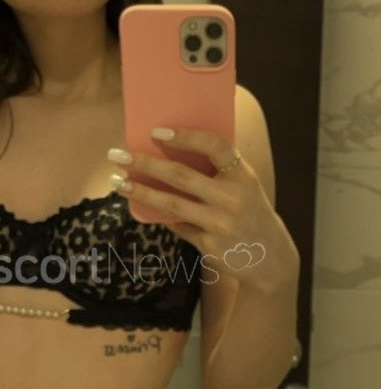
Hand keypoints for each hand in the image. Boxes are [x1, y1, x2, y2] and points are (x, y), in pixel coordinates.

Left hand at [107, 127, 298, 291]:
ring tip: (118, 182)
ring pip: (171, 204)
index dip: (185, 136)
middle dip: (145, 164)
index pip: (214, 146)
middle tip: (118, 155)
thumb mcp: (245, 186)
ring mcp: (220, 223)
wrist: (270, 257)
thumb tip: (168, 152)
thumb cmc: (249, 212)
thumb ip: (218, 171)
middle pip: (181, 176)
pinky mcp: (209, 245)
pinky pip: (176, 225)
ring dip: (141, 192)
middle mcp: (232, 198)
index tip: (156, 132)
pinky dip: (159, 215)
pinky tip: (140, 206)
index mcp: (243, 175)